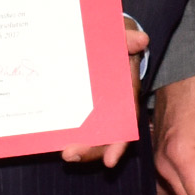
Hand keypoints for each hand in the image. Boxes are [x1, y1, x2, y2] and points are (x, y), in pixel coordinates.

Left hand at [62, 19, 149, 166]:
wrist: (100, 33)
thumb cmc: (113, 36)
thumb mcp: (119, 32)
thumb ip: (127, 37)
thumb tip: (141, 40)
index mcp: (125, 90)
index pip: (125, 120)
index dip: (119, 143)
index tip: (110, 162)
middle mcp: (112, 104)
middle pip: (106, 134)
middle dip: (92, 149)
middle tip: (69, 156)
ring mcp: (96, 106)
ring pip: (92, 133)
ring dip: (80, 147)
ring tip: (64, 154)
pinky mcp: (79, 103)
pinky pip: (76, 121)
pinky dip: (67, 132)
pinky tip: (53, 141)